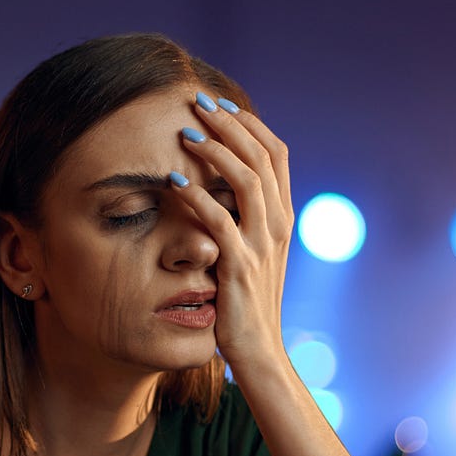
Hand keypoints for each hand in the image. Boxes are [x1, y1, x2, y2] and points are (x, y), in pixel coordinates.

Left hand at [172, 92, 292, 379]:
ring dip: (215, 150)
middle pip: (261, 156)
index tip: (220, 104)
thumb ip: (243, 218)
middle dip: (229, 123)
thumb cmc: (246, 303)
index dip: (249, 124)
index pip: (276, 154)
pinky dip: (197, 197)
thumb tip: (217, 184)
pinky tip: (173, 182)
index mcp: (282, 217)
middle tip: (197, 102)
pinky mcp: (240, 267)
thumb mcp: (252, 253)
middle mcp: (278, 225)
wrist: (259, 353)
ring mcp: (262, 246)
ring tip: (185, 134)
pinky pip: (221, 222)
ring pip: (247, 180)